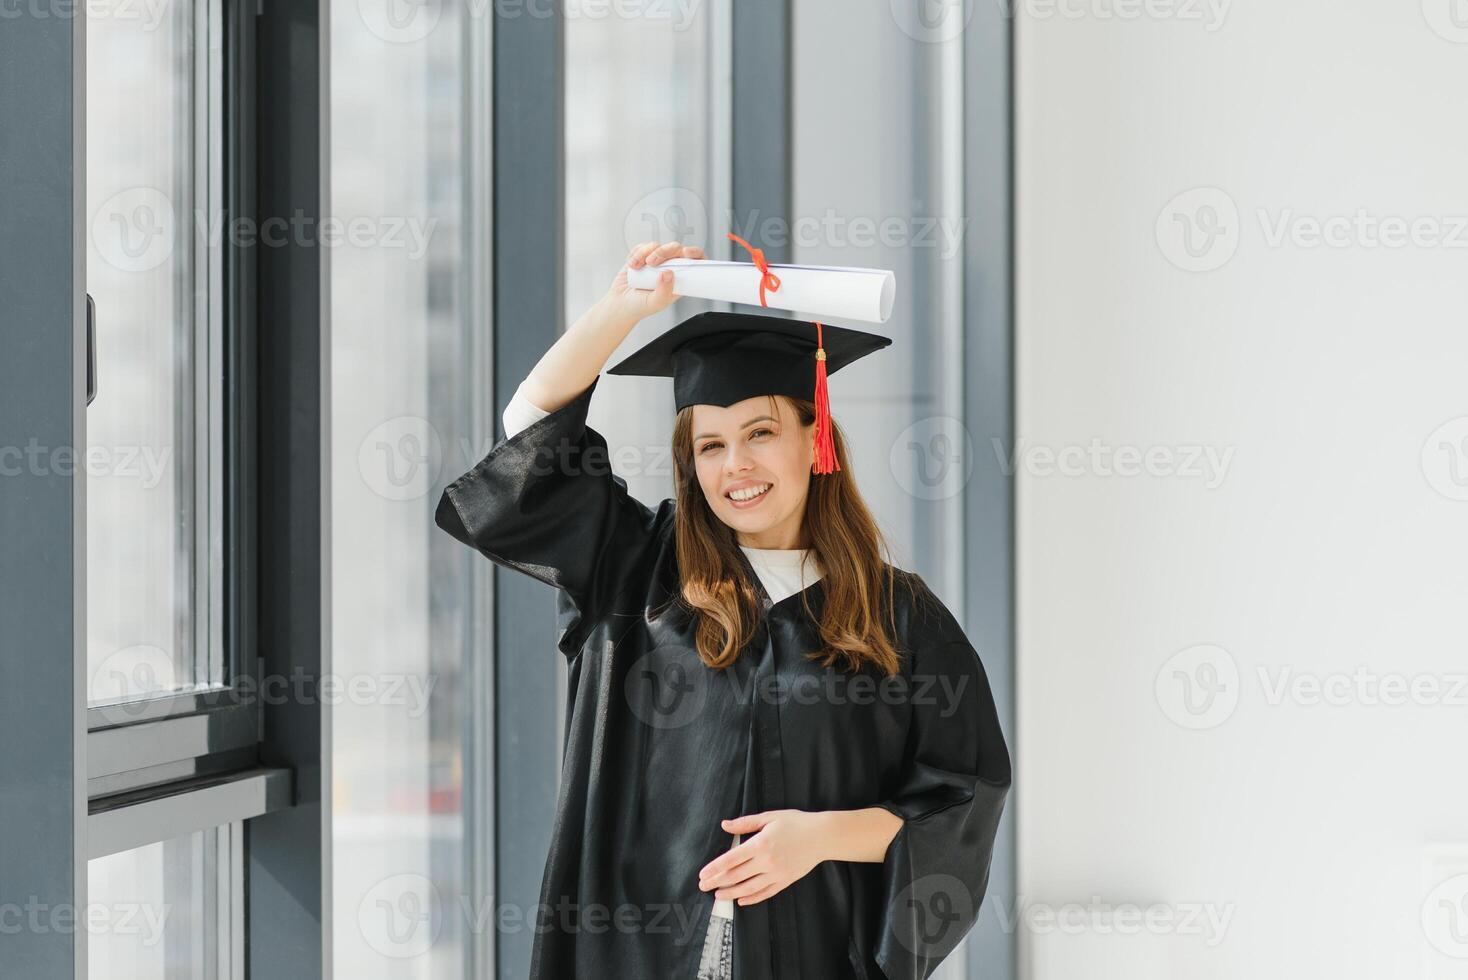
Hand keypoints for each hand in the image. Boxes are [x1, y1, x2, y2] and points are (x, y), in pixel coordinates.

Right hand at [603, 240, 705, 321]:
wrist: (620, 304)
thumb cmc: (641, 306)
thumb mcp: (655, 303)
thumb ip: (664, 291)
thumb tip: (669, 273)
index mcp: (679, 279)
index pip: (694, 262)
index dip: (695, 254)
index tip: (687, 253)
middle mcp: (670, 268)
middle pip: (676, 249)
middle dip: (664, 252)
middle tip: (652, 262)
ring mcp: (657, 261)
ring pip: (658, 246)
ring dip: (648, 252)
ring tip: (639, 267)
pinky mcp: (643, 256)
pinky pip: (643, 247)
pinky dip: (637, 254)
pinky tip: (633, 265)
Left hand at [697, 810, 827, 907]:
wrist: (822, 836)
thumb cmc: (796, 823)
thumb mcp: (769, 817)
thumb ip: (745, 823)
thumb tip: (725, 825)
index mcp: (761, 843)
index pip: (731, 859)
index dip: (715, 868)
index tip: (702, 874)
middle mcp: (767, 861)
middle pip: (736, 875)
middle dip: (717, 881)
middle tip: (703, 886)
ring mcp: (776, 873)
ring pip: (749, 888)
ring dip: (731, 893)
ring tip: (718, 895)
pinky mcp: (785, 881)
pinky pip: (765, 893)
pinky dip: (752, 898)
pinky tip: (741, 900)